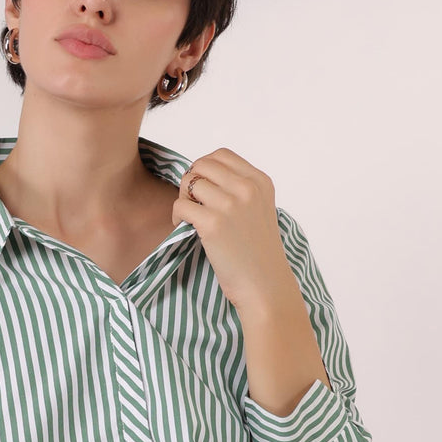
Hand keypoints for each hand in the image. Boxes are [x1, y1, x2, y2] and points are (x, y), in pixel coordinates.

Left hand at [173, 147, 291, 311]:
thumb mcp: (261, 210)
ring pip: (189, 182)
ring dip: (182, 198)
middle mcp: (247, 188)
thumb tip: (201, 176)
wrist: (265, 286)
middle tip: (193, 203)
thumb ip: (240, 190)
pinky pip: (180, 205)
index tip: (203, 189)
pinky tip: (184, 228)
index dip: (205, 168)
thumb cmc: (258, 254)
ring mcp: (230, 205)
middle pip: (201, 165)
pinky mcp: (213, 224)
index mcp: (260, 182)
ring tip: (189, 217)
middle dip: (190, 181)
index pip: (221, 155)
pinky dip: (176, 216)